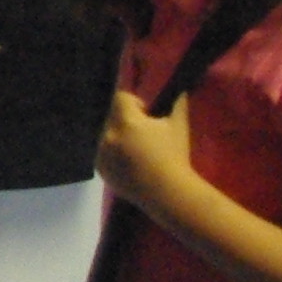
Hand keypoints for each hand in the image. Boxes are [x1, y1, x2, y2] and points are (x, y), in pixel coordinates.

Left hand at [95, 87, 191, 212]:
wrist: (167, 192)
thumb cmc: (174, 155)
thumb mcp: (178, 125)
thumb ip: (177, 103)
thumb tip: (181, 89)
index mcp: (126, 122)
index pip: (121, 97)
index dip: (135, 103)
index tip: (148, 115)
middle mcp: (108, 135)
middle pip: (113, 116)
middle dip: (127, 120)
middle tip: (145, 134)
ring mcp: (101, 153)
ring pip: (107, 134)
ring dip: (119, 136)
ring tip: (137, 151)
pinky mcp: (100, 168)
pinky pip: (103, 152)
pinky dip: (113, 152)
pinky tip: (130, 163)